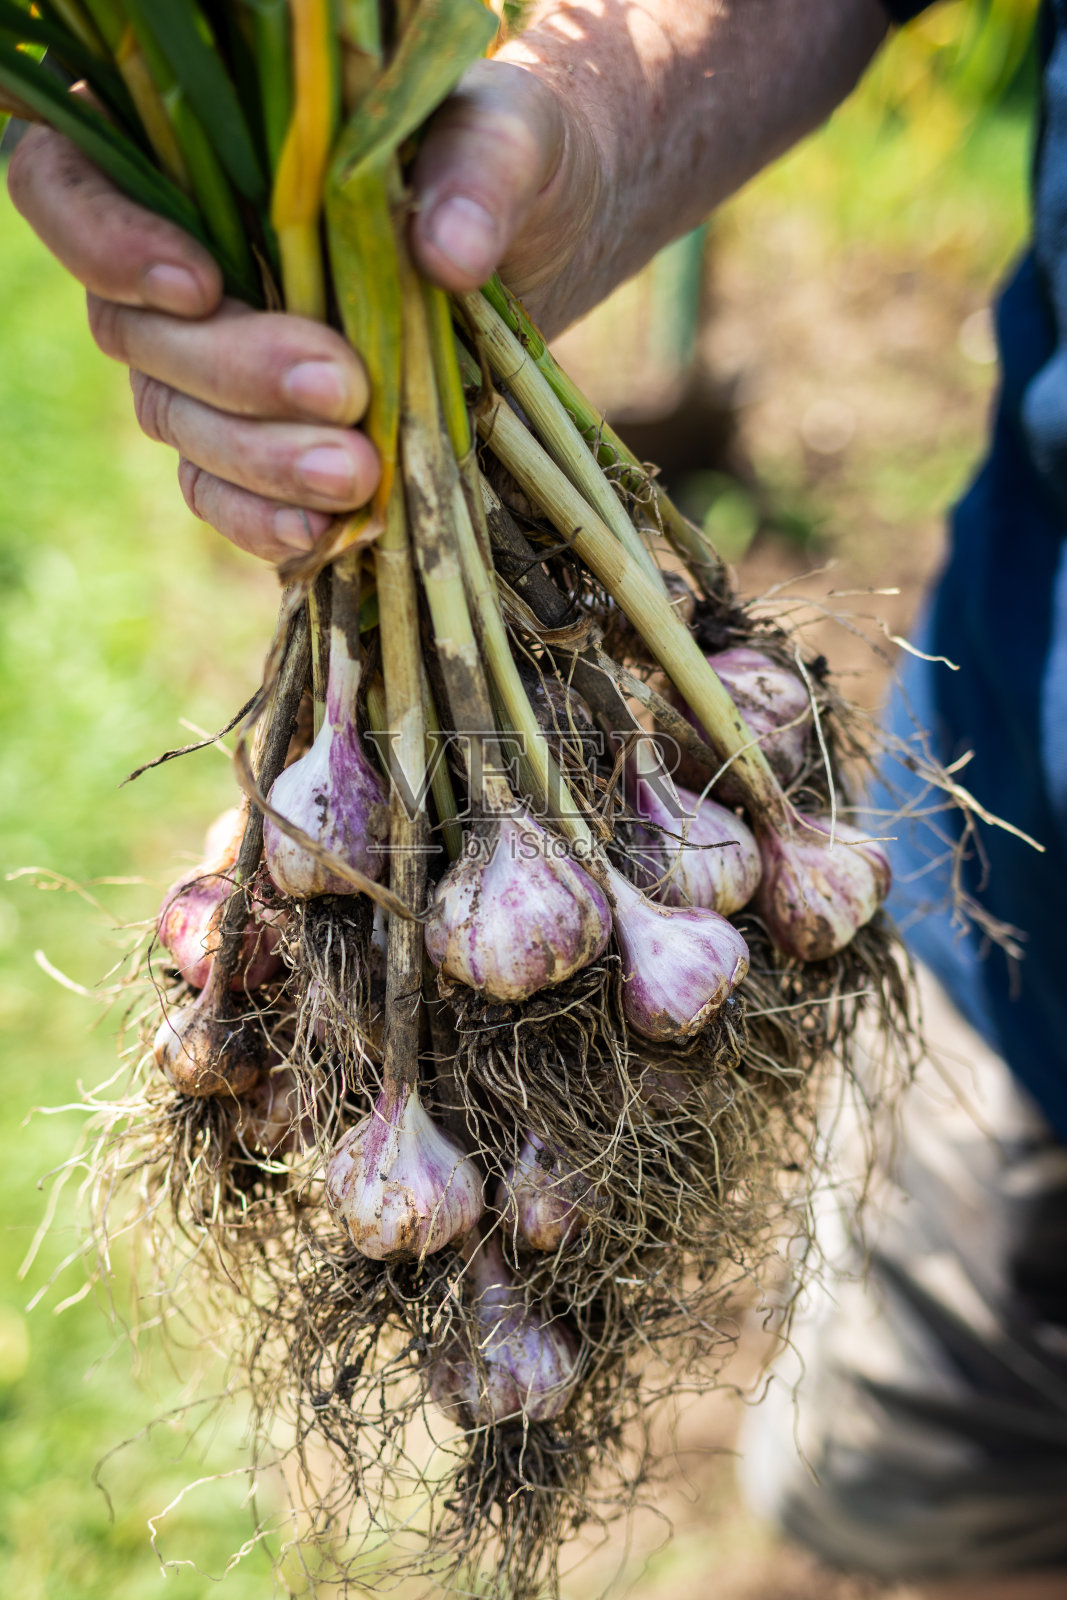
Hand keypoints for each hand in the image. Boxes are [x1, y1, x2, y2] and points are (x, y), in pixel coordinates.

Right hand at [6, 60, 598, 563]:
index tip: (200, 287)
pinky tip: (327, 531)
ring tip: (356, 474)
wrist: (541, 250)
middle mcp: (176, 270)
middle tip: (340, 388)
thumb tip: (448, 253)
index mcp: (189, 157)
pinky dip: (267, 522)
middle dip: (233, 374)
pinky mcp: (265, 447)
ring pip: (180, 427)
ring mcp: (212, 369)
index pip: (68, 188)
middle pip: (136, 335)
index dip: (106, 244)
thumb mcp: (510, 135)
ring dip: (260, 462)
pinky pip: (227, 498)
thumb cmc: (504, 163)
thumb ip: (480, 170)